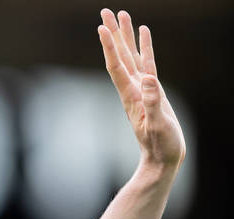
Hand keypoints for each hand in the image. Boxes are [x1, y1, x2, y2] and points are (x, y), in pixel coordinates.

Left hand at [98, 9, 184, 169]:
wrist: (162, 158)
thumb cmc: (160, 145)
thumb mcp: (157, 125)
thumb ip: (152, 103)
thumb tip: (149, 79)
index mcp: (131, 95)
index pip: (116, 66)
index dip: (109, 47)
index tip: (102, 28)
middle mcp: (133, 88)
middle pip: (120, 55)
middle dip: (113, 33)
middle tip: (106, 11)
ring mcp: (142, 88)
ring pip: (132, 55)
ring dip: (126, 36)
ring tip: (123, 15)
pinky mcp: (152, 90)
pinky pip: (147, 63)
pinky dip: (144, 47)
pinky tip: (144, 34)